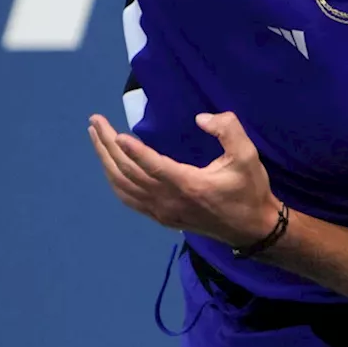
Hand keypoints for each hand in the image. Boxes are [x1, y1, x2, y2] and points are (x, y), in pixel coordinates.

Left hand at [88, 111, 280, 247]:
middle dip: (108, 146)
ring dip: (105, 160)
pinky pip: (129, 198)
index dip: (134, 151)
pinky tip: (108, 165)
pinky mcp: (161, 216)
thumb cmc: (249, 190)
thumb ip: (228, 130)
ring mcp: (162, 211)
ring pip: (123, 186)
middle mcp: (169, 201)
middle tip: (95, 122)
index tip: (115, 134)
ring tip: (95, 136)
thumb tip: (201, 118)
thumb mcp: (247, 156)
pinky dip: (114, 180)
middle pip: (128, 173)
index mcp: (189, 185)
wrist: (252, 229)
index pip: (153, 166)